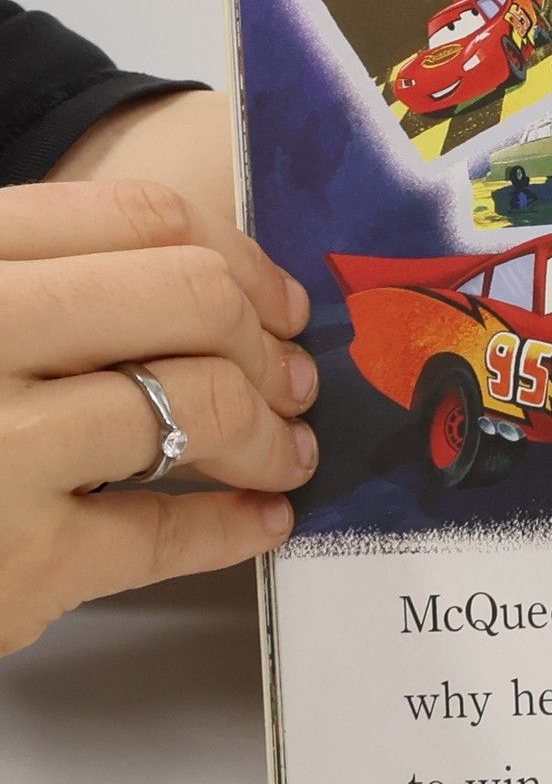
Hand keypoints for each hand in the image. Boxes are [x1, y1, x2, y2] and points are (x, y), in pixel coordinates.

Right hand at [0, 177, 316, 656]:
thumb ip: (39, 286)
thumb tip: (213, 292)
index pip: (140, 217)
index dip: (238, 259)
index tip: (274, 300)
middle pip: (190, 298)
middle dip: (266, 341)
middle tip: (292, 377)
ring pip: (199, 402)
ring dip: (271, 431)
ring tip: (285, 449)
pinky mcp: (17, 565)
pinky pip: (165, 531)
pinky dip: (234, 526)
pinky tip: (261, 518)